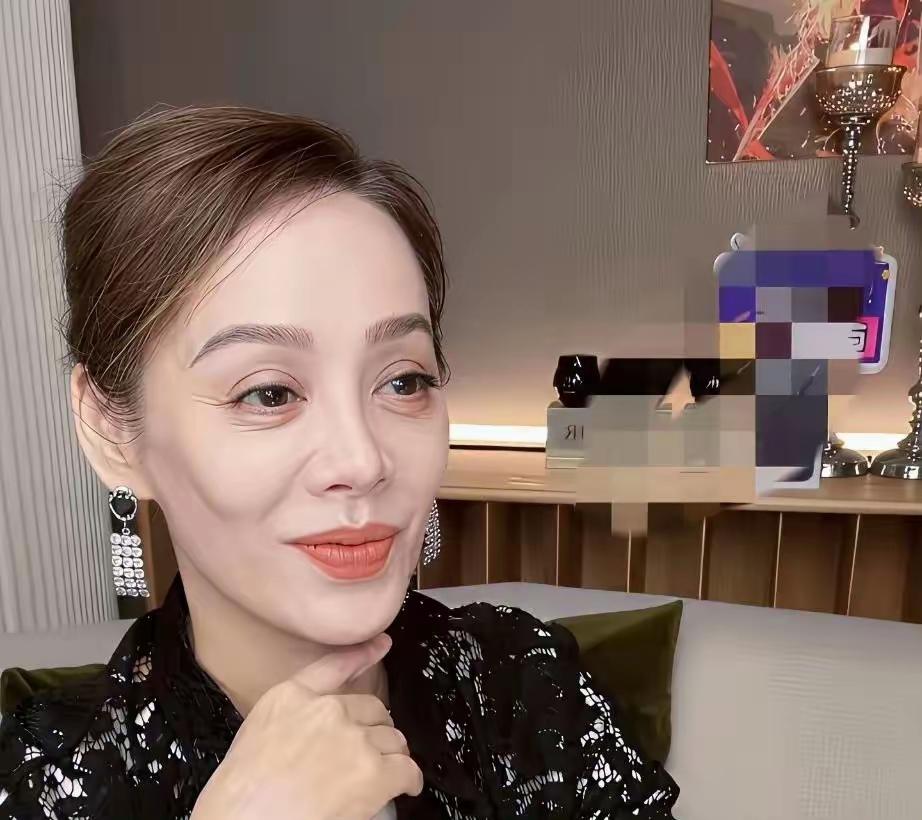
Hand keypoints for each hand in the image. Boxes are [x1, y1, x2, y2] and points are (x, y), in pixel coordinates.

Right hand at [191, 633, 421, 819]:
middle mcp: (327, 710)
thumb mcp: (255, 737)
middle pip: (372, 709)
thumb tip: (314, 733)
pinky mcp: (373, 772)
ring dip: (392, 754)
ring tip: (388, 771)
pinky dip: (409, 779)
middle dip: (376, 729)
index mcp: (292, 698)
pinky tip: (406, 785)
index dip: (364, 654)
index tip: (381, 644)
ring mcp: (353, 739)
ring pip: (392, 738)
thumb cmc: (239, 796)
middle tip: (373, 750)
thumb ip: (290, 719)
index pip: (335, 665)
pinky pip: (406, 769)